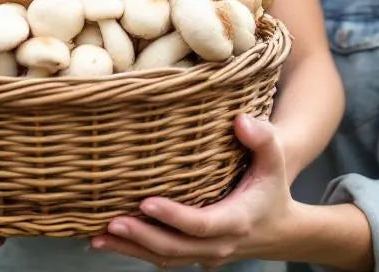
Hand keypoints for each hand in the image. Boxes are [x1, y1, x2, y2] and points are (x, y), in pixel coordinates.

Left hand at [91, 114, 293, 268]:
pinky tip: (109, 241)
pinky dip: (136, 252)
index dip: (173, 216)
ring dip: (131, 250)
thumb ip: (263, 139)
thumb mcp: (275, 162)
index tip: (146, 202)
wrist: (281, 233)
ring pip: (165, 258)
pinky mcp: (194, 257)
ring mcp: (205, 256)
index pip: (201, 224)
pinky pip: (163, 259)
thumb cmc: (272, 189)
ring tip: (97, 237)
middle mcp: (219, 244)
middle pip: (175, 248)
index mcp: (236, 220)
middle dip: (141, 237)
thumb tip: (240, 120)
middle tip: (110, 223)